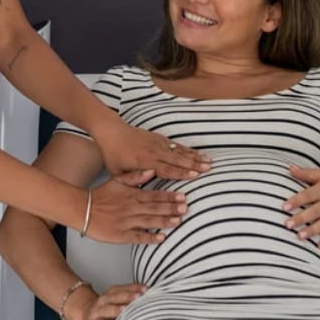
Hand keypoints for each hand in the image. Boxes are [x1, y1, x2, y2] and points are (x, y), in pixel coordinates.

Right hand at [71, 283, 146, 319]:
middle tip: (138, 296)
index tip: (146, 289)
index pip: (123, 288)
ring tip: (124, 310)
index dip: (134, 288)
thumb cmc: (105, 308)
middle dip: (126, 296)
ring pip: (106, 309)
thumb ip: (129, 297)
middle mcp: (104, 300)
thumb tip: (149, 294)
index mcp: (111, 293)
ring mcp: (97, 312)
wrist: (84, 313)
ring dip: (115, 309)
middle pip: (115, 297)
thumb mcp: (115, 299)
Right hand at [85, 169, 187, 243]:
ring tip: (178, 221)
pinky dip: (149, 238)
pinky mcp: (121, 235)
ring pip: (149, 221)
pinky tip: (161, 238)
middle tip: (186, 208)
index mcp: (131, 195)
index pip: (154, 195)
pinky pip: (138, 237)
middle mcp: (131, 208)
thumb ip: (135, 177)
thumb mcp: (116, 180)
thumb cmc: (100, 195)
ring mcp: (126, 222)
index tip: (182, 196)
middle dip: (171, 208)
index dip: (169, 196)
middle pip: (154, 208)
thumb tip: (151, 171)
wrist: (81, 209)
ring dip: (164, 221)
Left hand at [94, 122, 210, 180]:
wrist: (111, 131)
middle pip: (177, 159)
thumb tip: (145, 188)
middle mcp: (153, 152)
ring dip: (194, 156)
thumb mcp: (117, 172)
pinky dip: (187, 149)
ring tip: (209, 161)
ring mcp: (157, 143)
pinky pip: (176, 145)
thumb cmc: (113, 155)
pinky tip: (197, 153)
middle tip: (208, 168)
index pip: (165, 169)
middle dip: (194, 164)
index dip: (180, 172)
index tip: (194, 175)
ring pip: (179, 151)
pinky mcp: (158, 138)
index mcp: (144, 162)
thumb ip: (131, 181)